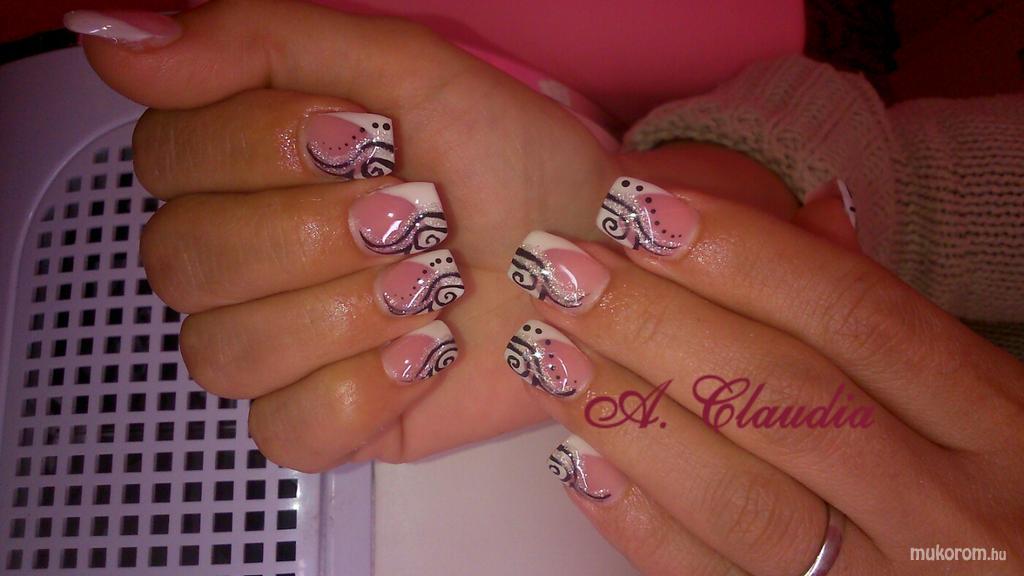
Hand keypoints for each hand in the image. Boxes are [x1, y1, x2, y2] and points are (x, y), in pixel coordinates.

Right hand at [74, 0, 798, 469]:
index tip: (369, 137)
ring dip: (345, 309)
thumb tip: (111, 36)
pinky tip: (426, 350)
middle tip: (417, 214)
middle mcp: (251, 257)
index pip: (165, 159)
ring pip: (223, 352)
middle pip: (183, 262)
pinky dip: (365, 389)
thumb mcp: (405, 70)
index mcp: (250, 165)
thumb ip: (260, 44)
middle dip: (314, 233)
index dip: (259, 151)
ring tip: (435, 282)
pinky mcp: (327, 418)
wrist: (592, 258)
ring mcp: (284, 345)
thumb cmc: (511, 162)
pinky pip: (286, 430)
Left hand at [505, 178, 1023, 574]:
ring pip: (738, 494)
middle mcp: (946, 511)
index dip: (740, 254)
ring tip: (549, 349)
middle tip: (563, 269)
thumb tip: (807, 207)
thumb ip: (883, 310)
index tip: (639, 209)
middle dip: (655, 323)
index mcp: (993, 424)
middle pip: (782, 397)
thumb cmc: (979, 485)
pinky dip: (635, 518)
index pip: (856, 316)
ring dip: (626, 413)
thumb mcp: (969, 398)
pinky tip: (575, 454)